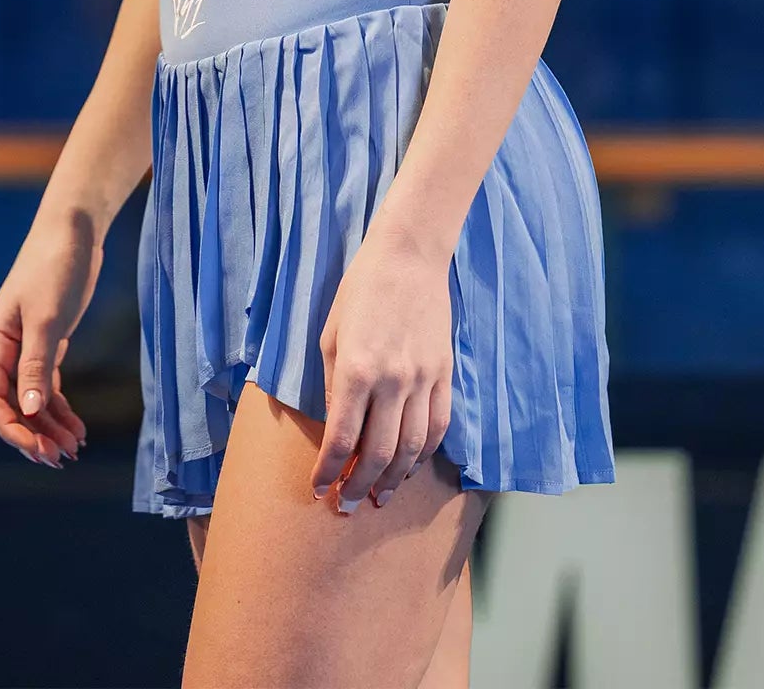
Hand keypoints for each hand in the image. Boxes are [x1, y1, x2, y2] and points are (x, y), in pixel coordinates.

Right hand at [0, 205, 98, 466]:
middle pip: (12, 406)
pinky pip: (47, 386)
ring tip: (74, 449)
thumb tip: (26, 411)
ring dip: (49, 426)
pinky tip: (77, 427)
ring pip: (31, 400)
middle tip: (60, 459)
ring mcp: (25, 348)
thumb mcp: (46, 318)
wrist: (74, 229)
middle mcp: (4, 350)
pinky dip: (60, 408)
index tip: (38, 451)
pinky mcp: (46, 342)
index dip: (12, 429)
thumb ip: (36, 365)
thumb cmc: (55, 267)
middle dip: (33, 435)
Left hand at [311, 224, 453, 512]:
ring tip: (378, 497)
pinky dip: (424, 454)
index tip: (319, 489)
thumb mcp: (331, 334)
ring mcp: (422, 378)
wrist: (409, 256)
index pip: (342, 438)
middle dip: (359, 485)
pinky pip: (438, 425)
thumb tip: (336, 429)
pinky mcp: (444, 373)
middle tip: (347, 507)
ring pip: (412, 447)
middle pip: (378, 452)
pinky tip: (409, 467)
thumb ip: (332, 385)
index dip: (329, 471)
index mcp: (356, 369)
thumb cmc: (360, 290)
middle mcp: (391, 380)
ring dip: (393, 479)